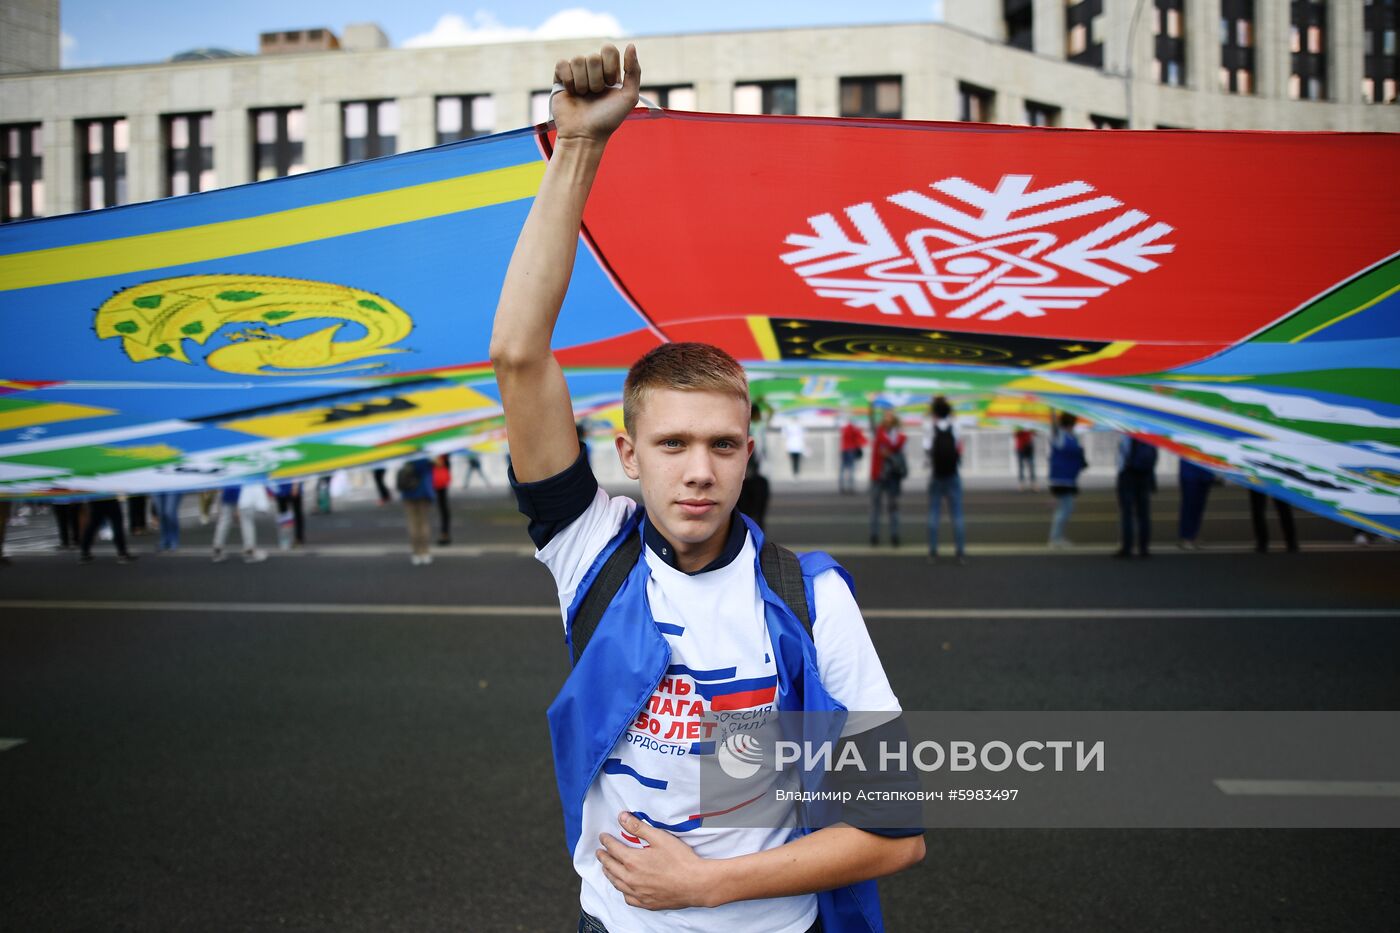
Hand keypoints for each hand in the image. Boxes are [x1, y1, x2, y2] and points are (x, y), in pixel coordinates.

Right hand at [552, 44, 640, 142]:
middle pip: (593, 56)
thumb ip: (634, 71)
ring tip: (583, 97)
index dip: (610, 67)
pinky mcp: (560, 77)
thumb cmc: (608, 119)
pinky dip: (568, 80)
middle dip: (596, 79)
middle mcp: (593, 70)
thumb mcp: (629, 97)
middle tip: (596, 94)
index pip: (609, 50)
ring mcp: (576, 72)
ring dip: (582, 83)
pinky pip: (562, 64)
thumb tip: (630, 45)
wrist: (585, 135)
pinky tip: (571, 92)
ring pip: (577, 60)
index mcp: (609, 71)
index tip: (611, 85)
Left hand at [596, 811, 713, 909]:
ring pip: (617, 884)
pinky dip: (622, 891)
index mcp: (633, 861)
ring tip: (606, 868)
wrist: (696, 883)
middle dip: (603, 858)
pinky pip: (628, 898)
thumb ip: (638, 827)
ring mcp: (638, 893)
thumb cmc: (680, 860)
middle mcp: (631, 879)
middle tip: (599, 852)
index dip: (606, 841)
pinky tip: (623, 887)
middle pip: (611, 867)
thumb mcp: (659, 837)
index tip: (603, 837)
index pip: (613, 849)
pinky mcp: (647, 903)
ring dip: (609, 874)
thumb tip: (622, 817)